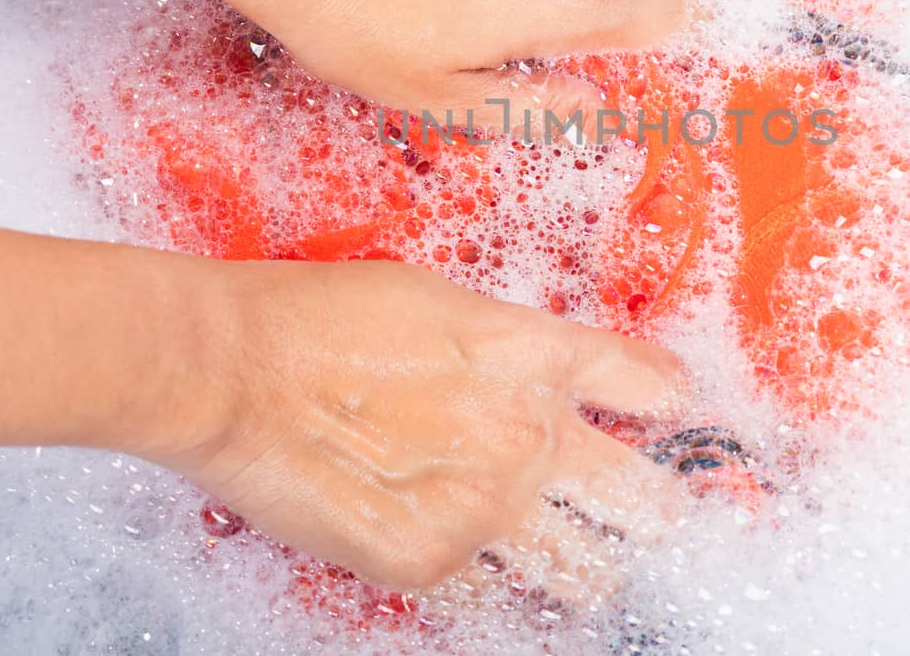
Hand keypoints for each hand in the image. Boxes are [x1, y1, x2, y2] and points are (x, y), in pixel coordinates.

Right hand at [168, 258, 687, 591]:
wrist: (234, 367)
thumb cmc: (321, 318)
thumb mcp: (442, 303)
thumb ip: (510, 350)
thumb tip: (539, 379)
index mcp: (537, 355)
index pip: (655, 387)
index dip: (675, 407)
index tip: (675, 418)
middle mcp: (529, 436)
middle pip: (649, 503)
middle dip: (656, 514)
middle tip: (653, 521)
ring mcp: (485, 510)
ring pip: (588, 576)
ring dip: (590, 573)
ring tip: (583, 572)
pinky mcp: (429, 564)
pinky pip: (495, 606)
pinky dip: (498, 600)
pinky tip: (491, 586)